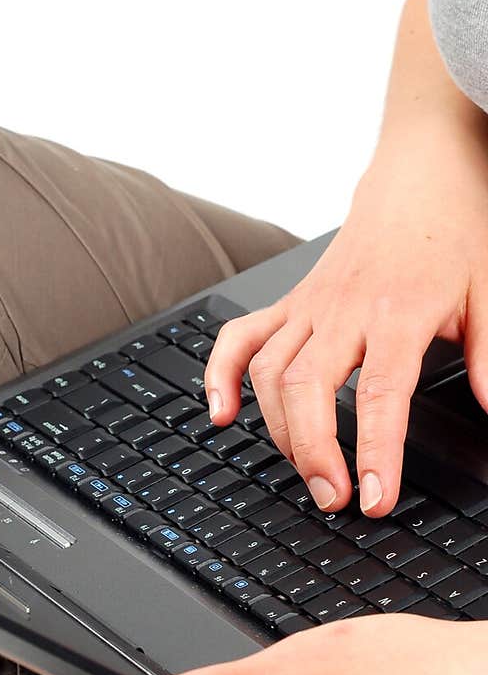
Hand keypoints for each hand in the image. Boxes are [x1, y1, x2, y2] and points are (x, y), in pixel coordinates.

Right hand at [205, 136, 487, 517]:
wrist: (420, 175)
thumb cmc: (453, 233)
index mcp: (396, 311)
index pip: (379, 395)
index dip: (374, 453)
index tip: (374, 497)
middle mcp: (342, 311)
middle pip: (307, 389)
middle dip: (313, 452)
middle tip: (333, 499)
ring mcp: (308, 307)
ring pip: (270, 374)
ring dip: (279, 432)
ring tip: (306, 475)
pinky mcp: (289, 304)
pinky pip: (239, 339)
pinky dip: (220, 376)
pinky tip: (219, 414)